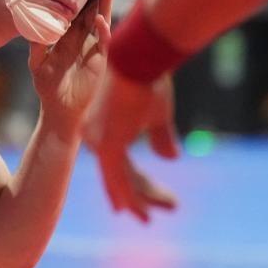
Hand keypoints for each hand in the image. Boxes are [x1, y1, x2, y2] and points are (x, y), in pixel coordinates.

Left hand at [29, 0, 114, 134]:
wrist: (59, 109)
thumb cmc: (48, 86)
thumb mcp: (37, 61)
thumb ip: (36, 42)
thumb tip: (29, 21)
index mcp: (68, 36)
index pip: (77, 9)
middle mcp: (82, 39)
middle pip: (93, 10)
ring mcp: (92, 48)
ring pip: (100, 22)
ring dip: (105, 6)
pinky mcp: (98, 60)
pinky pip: (102, 42)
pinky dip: (102, 30)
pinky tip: (100, 20)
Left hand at [84, 69, 179, 222]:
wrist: (140, 55)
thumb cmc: (148, 77)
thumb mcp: (157, 112)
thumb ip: (160, 137)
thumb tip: (169, 159)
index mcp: (105, 130)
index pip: (121, 164)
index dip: (136, 183)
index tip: (146, 200)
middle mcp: (97, 139)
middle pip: (123, 174)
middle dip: (147, 193)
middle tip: (169, 206)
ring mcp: (99, 143)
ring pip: (123, 180)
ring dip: (146, 197)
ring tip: (170, 207)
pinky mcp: (107, 144)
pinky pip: (119, 180)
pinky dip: (131, 197)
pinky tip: (139, 212)